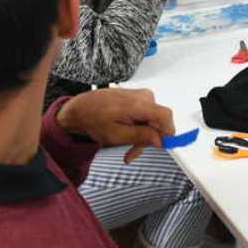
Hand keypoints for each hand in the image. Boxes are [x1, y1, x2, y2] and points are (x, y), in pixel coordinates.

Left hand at [56, 88, 174, 163]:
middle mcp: (143, 96)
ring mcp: (141, 95)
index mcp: (138, 104)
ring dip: (142, 134)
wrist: (80, 108)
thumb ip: (141, 137)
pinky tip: (127, 132)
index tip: (165, 145)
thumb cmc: (93, 119)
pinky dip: (139, 126)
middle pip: (159, 121)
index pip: (166, 117)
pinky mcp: (138, 97)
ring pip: (153, 120)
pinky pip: (147, 114)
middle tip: (132, 152)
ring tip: (126, 144)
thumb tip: (160, 140)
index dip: (168, 133)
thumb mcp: (116, 135)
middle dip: (148, 139)